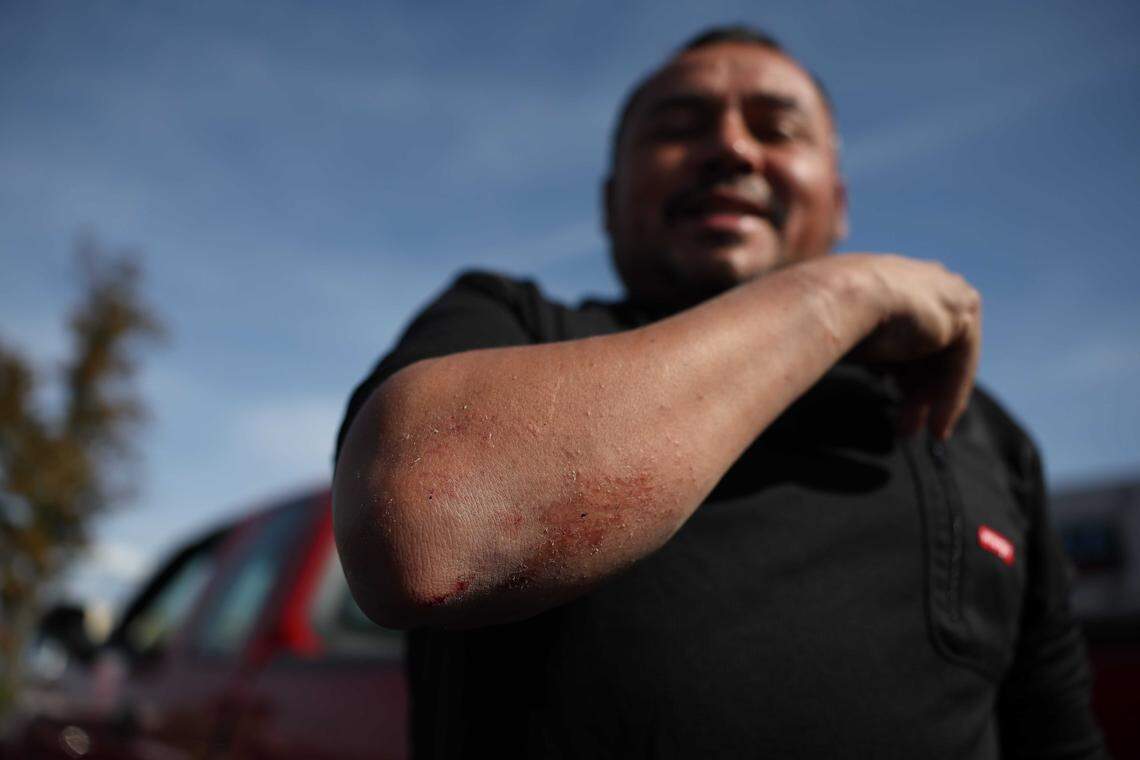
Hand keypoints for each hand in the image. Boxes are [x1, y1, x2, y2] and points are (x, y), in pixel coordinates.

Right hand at [842, 254, 981, 439]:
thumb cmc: (822, 314)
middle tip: (906, 427)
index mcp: (893, 279)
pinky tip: (936, 425)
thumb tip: (875, 372)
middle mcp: (925, 282)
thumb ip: (867, 347)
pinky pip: (961, 364)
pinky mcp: (962, 313)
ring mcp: (947, 294)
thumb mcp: (844, 333)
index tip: (892, 398)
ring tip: (918, 433)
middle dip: (919, 391)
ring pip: (948, 359)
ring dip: (935, 401)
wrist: (836, 297)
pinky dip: (951, 398)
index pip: (909, 331)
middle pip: (932, 349)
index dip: (902, 370)